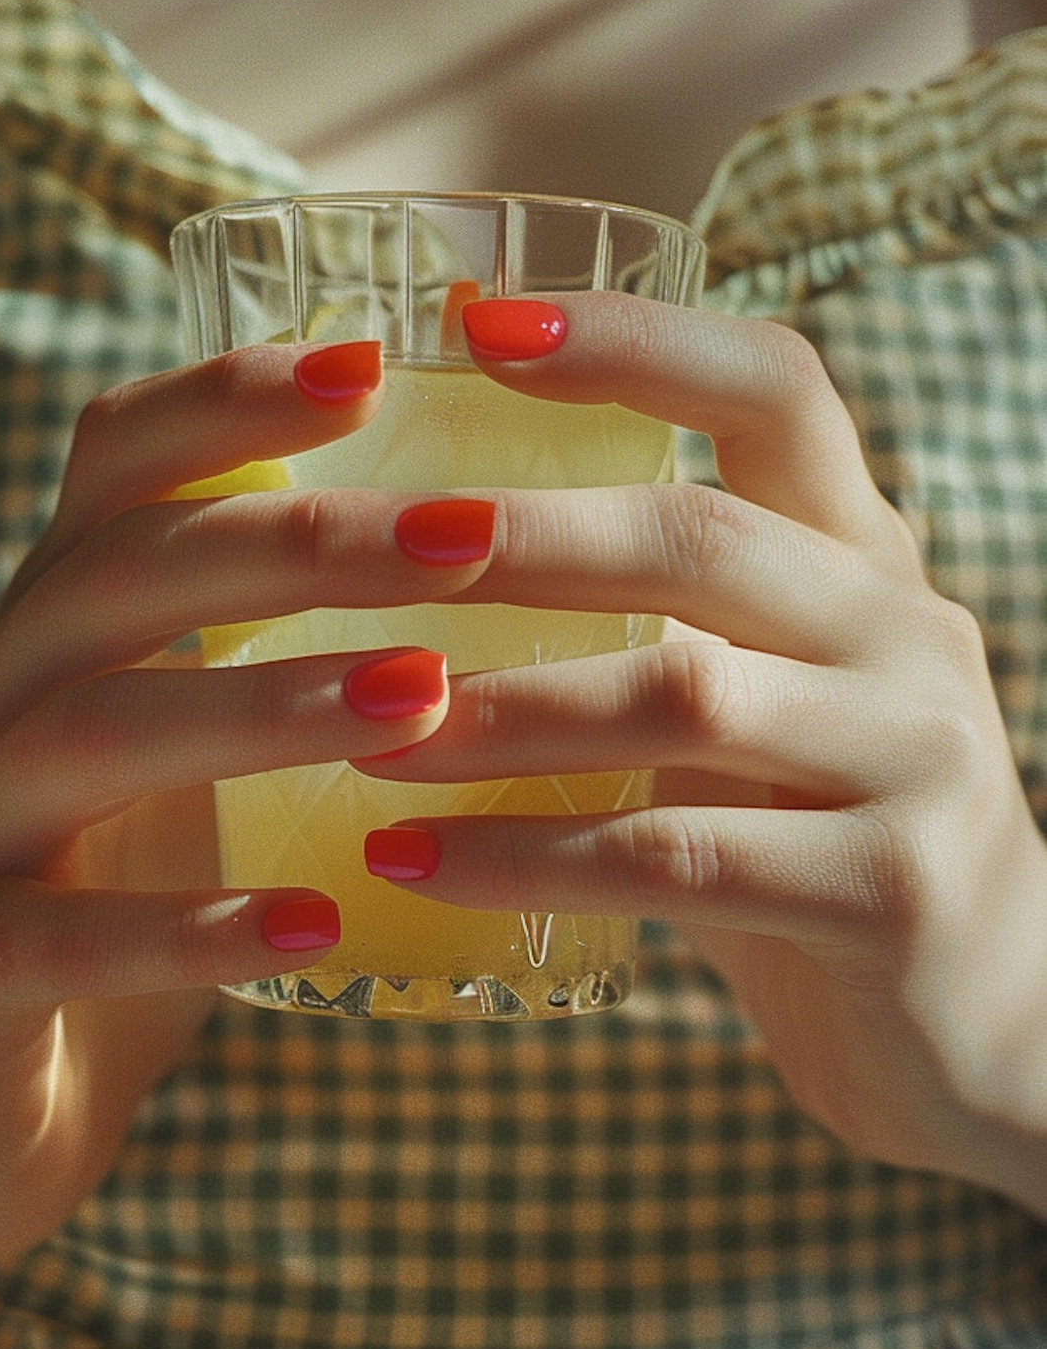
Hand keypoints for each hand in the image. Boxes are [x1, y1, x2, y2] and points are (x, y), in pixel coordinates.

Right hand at [0, 341, 472, 1273]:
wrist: (0, 1100)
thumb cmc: (160, 888)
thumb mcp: (230, 747)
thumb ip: (309, 641)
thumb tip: (516, 531)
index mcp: (59, 617)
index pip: (112, 459)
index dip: (229, 398)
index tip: (376, 365)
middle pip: (113, 575)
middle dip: (293, 546)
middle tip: (465, 541)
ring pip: (83, 734)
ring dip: (255, 706)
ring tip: (415, 703)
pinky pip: (49, 935)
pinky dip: (184, 930)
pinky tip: (313, 926)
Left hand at [354, 291, 1046, 1208]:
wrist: (992, 1027)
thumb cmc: (814, 846)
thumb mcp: (748, 710)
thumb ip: (641, 633)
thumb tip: (407, 564)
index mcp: (859, 558)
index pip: (773, 388)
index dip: (635, 339)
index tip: (480, 321)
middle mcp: (901, 630)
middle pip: (701, 536)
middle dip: (521, 535)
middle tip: (373, 544)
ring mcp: (917, 757)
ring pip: (683, 696)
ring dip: (502, 709)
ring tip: (365, 729)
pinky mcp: (896, 890)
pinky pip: (676, 861)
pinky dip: (524, 858)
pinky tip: (407, 863)